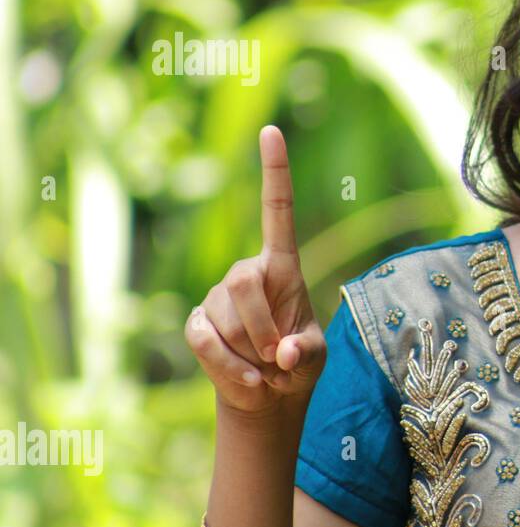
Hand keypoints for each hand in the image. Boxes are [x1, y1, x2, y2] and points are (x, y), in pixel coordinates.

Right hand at [185, 125, 326, 418]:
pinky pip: (205, 340)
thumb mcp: (314, 358)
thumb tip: (284, 351)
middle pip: (244, 283)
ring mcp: (218, 296)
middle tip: (278, 355)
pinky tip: (247, 378)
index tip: (271, 130)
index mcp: (283, 266)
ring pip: (227, 319)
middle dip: (263, 326)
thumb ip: (305, 352)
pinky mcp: (197, 322)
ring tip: (264, 366)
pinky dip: (229, 368)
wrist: (267, 396)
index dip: (275, 172)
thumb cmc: (297, 364)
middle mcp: (247, 272)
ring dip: (251, 353)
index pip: (278, 210)